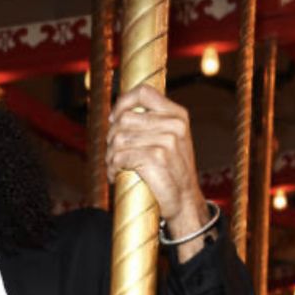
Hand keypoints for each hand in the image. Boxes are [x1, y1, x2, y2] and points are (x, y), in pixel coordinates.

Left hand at [106, 85, 211, 256]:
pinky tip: (115, 176)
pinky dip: (112, 168)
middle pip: (125, 119)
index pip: (144, 92)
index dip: (122, 102)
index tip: (113, 118)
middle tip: (112, 153)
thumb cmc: (173, 173)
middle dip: (111, 137)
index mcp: (178, 115)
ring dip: (110, 155)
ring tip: (113, 166)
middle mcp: (173, 124)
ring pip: (119, 138)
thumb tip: (118, 114)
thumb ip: (153, 124)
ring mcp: (166, 141)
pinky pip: (120, 157)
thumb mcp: (171, 141)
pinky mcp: (156, 158)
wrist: (185, 202)